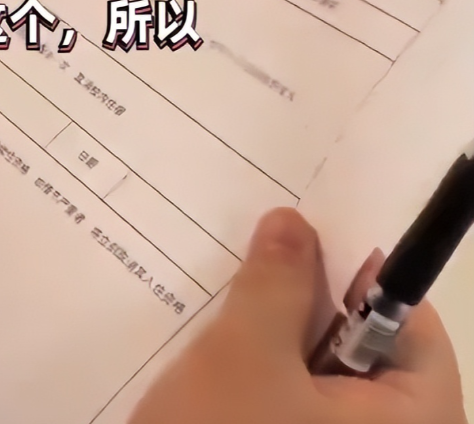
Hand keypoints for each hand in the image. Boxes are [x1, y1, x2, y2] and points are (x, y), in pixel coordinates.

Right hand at [130, 208, 466, 423]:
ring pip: (321, 380)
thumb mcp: (245, 352)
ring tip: (233, 301)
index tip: (307, 237)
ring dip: (279, 335)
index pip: (412, 328)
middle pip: (364, 353)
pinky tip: (219, 357)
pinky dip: (265, 375)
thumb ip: (275, 282)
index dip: (361, 275)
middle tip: (261, 258)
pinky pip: (294, 407)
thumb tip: (294, 224)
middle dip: (309, 302)